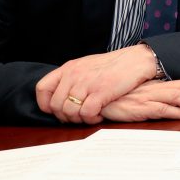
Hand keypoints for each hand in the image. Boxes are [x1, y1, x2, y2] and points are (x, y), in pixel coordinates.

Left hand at [35, 45, 157, 123]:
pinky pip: (86, 114)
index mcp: (69, 68)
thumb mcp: (86, 66)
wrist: (136, 60)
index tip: (57, 110)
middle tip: (79, 116)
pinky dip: (91, 119)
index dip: (46, 104)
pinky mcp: (100, 92)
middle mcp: (74, 75)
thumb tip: (61, 97)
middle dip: (66, 117)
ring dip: (79, 119)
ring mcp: (87, 83)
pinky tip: (99, 115)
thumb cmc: (113, 65)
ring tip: (90, 116)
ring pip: (70, 112)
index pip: (43, 89)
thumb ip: (72, 78)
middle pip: (56, 105)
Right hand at [101, 80, 179, 121]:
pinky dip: (179, 111)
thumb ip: (154, 98)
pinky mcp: (140, 107)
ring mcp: (147, 97)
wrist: (94, 99)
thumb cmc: (116, 99)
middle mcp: (154, 88)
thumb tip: (173, 106)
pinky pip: (163, 108)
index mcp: (155, 85)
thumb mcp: (138, 97)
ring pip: (178, 96)